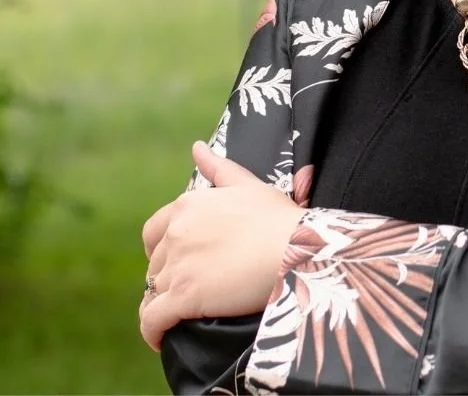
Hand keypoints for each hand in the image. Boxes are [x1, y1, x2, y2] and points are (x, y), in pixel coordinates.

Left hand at [138, 141, 303, 351]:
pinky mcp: (182, 297)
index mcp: (188, 206)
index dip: (163, 248)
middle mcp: (176, 233)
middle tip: (193, 288)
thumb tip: (196, 147)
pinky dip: (152, 331)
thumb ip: (219, 168)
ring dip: (163, 305)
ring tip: (180, 316)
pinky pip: (152, 320)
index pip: (154, 232)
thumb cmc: (278, 218)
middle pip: (156, 264)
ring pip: (153, 293)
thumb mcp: (249, 185)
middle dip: (168, 277)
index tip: (180, 260)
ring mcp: (178, 265)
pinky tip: (161, 338)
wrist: (296, 248)